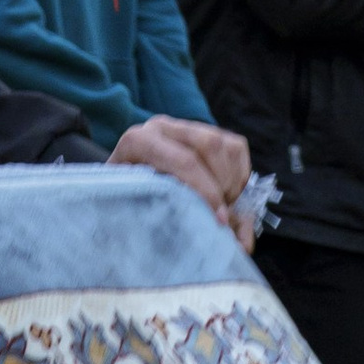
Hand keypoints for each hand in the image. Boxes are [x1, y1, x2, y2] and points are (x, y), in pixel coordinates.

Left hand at [109, 115, 251, 227]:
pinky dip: (239, 175)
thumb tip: (205, 236)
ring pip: (226, 146)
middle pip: (210, 145)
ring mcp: (184, 126)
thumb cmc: (127, 204)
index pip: (183, 161)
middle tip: (223, 215)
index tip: (219, 220)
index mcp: (138, 141)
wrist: (124, 187)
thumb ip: (160, 215)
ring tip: (223, 206)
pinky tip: (227, 194)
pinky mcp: (205, 131)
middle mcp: (161, 127)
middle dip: (223, 185)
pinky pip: (236, 148)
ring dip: (232, 181)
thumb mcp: (133, 209)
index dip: (207, 191)